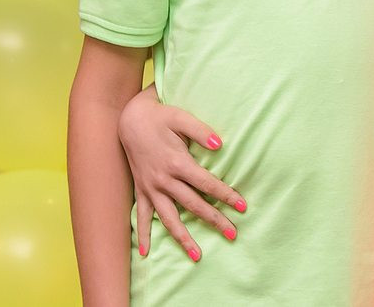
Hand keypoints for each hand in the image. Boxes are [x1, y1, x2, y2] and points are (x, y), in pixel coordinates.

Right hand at [118, 85, 245, 259]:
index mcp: (177, 163)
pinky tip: (144, 253)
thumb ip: (201, 131)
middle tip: (233, 235)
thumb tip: (221, 144)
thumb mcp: (181, 118)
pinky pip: (141, 216)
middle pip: (193, 205)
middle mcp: (164, 180)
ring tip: (197, 255)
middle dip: (214, 220)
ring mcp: (151, 188)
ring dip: (183, 237)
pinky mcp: (141, 190)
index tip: (243, 207)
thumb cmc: (160, 117)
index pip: (207, 184)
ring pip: (169, 218)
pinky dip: (143, 234)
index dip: (226, 195)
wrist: (130, 119)